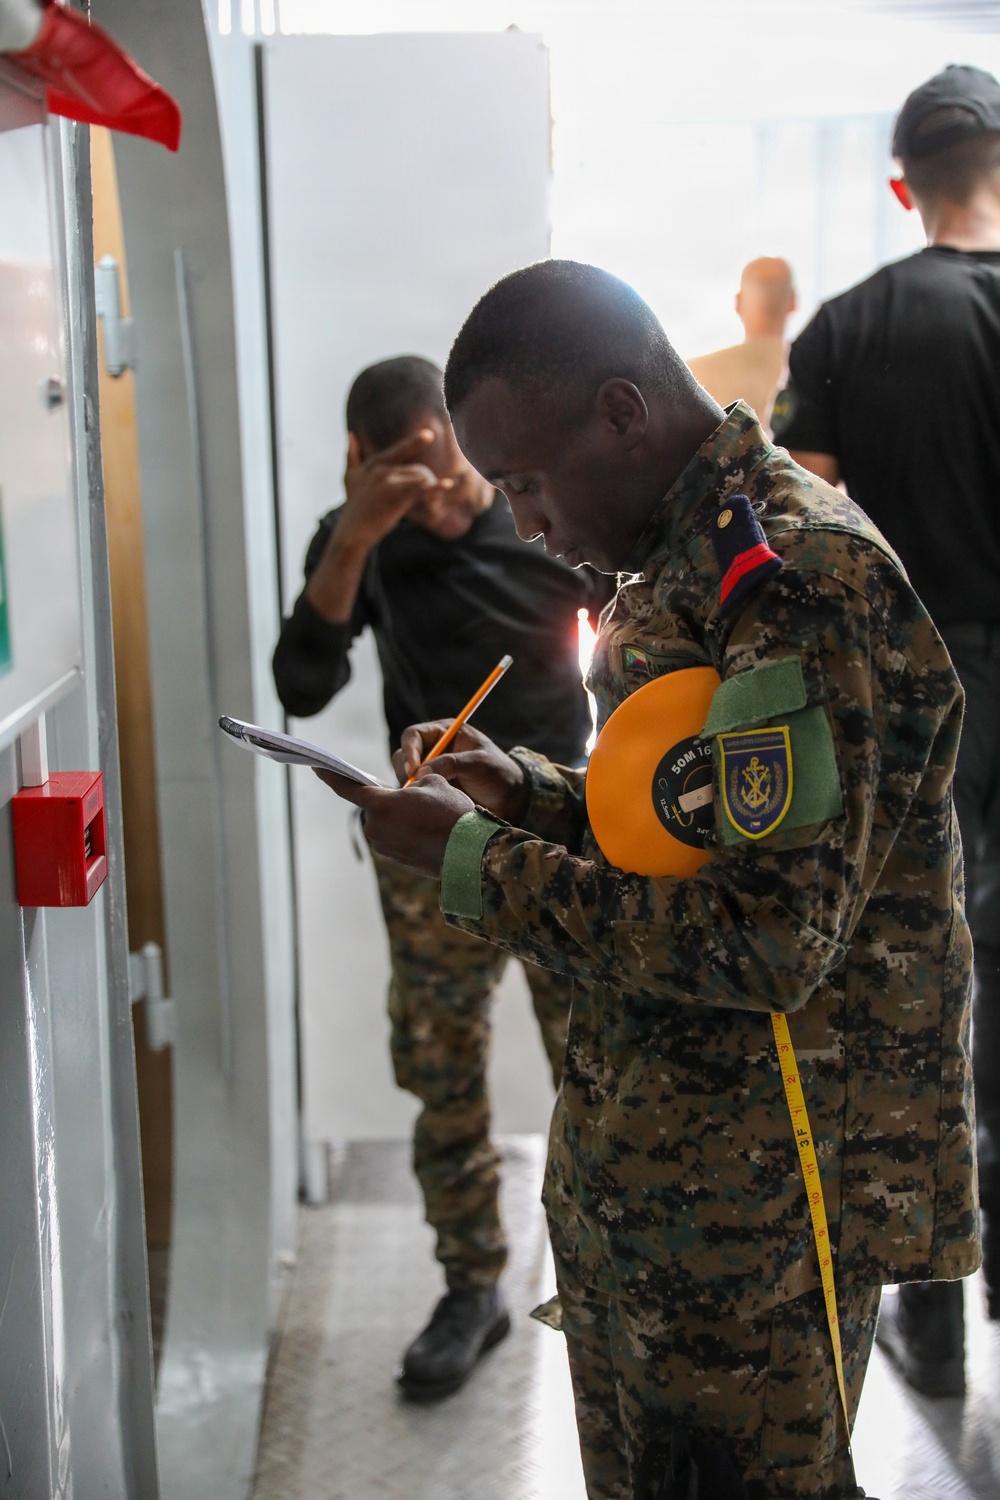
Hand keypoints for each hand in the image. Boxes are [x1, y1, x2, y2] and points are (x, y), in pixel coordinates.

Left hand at [314, 768, 471, 876]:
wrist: (471, 852)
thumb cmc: (452, 812)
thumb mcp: (434, 781)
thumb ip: (412, 783)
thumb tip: (409, 795)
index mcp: (379, 805)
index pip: (347, 788)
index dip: (331, 775)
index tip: (317, 768)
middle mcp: (376, 828)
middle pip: (376, 807)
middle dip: (392, 801)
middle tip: (419, 799)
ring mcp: (386, 847)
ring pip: (389, 824)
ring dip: (403, 818)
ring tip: (432, 819)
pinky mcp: (398, 860)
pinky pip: (399, 839)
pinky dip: (411, 833)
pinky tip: (433, 833)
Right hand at [338, 429, 453, 549]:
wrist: (351, 533)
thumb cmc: (353, 508)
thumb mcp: (350, 478)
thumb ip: (352, 455)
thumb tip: (352, 434)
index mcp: (374, 464)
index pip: (398, 451)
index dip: (413, 443)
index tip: (429, 435)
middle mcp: (381, 469)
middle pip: (417, 471)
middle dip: (428, 485)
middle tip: (431, 504)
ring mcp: (388, 481)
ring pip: (422, 479)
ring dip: (431, 493)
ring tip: (431, 511)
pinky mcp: (397, 494)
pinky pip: (421, 487)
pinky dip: (436, 487)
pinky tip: (449, 485)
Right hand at [394, 721, 529, 824]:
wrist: (510, 800)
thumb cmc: (499, 774)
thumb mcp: (479, 764)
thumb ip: (452, 763)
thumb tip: (420, 771)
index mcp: (445, 733)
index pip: (414, 735)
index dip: (409, 750)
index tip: (413, 770)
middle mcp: (434, 748)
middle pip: (404, 754)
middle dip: (406, 771)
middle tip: (417, 788)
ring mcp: (431, 769)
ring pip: (405, 774)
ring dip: (410, 785)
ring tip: (425, 797)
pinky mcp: (431, 787)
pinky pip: (414, 790)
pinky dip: (415, 796)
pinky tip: (426, 805)